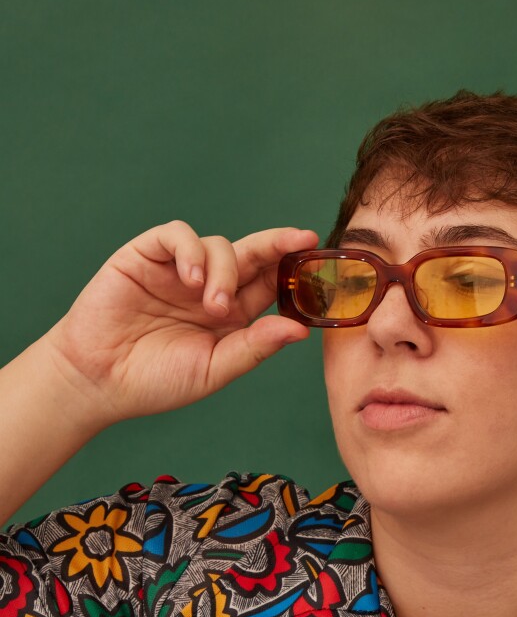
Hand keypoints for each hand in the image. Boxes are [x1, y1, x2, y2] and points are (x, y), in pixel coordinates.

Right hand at [44, 220, 319, 424]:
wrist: (98, 380)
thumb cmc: (155, 381)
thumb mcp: (214, 369)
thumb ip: (254, 348)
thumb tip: (299, 329)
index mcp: (232, 315)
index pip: (269, 284)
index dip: (292, 271)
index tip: (317, 261)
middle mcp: (210, 286)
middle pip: (252, 254)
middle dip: (277, 245)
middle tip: (299, 240)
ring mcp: (179, 270)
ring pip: (219, 245)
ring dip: (224, 270)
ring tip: (212, 307)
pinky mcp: (147, 255)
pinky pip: (178, 236)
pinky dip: (191, 252)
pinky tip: (191, 281)